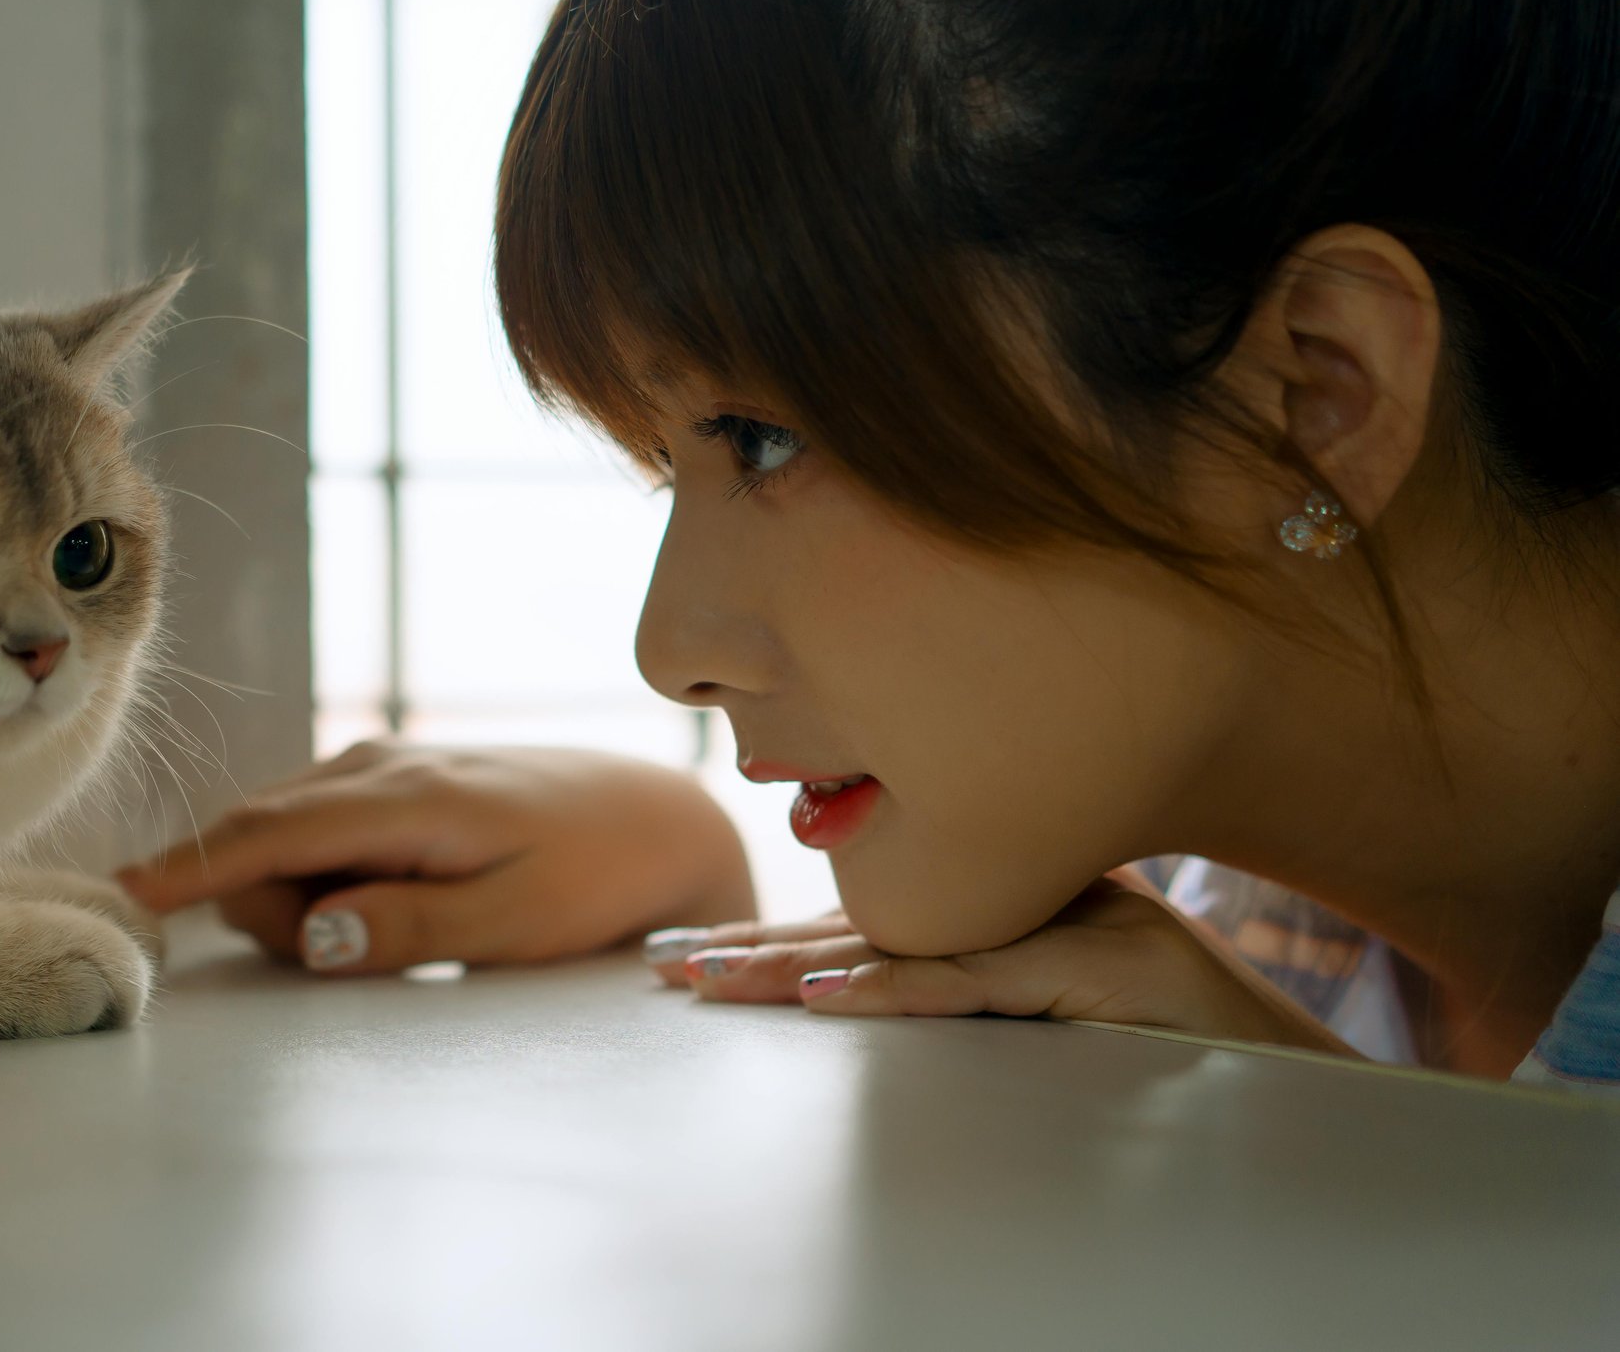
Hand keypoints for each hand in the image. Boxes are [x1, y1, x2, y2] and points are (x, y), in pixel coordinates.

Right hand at [117, 741, 755, 974]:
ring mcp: (383, 759)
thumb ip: (410, 929)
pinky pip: (314, 823)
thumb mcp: (515, 923)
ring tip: (393, 923)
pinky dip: (318, 867)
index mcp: (409, 797)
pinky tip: (382, 896)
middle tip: (356, 951)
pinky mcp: (391, 774)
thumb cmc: (594, 880)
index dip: (194, 867)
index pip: (273, 831)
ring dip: (297, 888)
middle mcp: (381, 761)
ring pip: (282, 828)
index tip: (125, 896)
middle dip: (267, 902)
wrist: (656, 821)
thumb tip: (309, 932)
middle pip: (261, 834)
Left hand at [645, 869, 1358, 1056]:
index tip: (695, 956)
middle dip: (758, 947)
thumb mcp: (1070, 1003)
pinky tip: (823, 1001)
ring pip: (904, 945)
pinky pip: (977, 984)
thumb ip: (982, 983)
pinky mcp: (1099, 972)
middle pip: (866, 924)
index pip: (873, 920)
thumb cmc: (1190, 1045)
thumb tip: (862, 994)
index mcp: (1014, 902)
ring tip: (709, 983)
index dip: (781, 935)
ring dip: (797, 968)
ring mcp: (1069, 926)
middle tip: (665, 966)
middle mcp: (1032, 897)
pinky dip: (896, 992)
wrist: (1308, 1076)